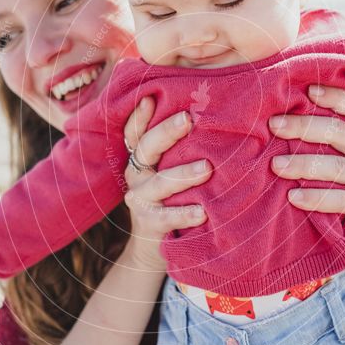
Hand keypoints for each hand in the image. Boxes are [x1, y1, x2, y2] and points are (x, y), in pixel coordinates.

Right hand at [121, 97, 211, 270]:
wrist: (157, 247)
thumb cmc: (174, 196)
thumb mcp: (172, 168)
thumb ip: (183, 145)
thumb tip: (208, 111)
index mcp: (142, 156)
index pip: (136, 130)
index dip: (140, 115)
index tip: (151, 97)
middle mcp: (137, 174)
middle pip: (147, 147)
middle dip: (167, 132)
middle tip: (188, 119)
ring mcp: (141, 199)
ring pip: (159, 183)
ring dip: (182, 174)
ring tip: (207, 168)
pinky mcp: (150, 223)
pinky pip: (166, 217)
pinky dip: (184, 214)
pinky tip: (203, 212)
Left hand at [268, 85, 344, 265]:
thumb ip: (330, 142)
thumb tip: (282, 122)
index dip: (334, 95)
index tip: (307, 90)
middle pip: (338, 131)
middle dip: (303, 126)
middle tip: (273, 125)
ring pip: (336, 166)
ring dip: (303, 164)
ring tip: (275, 165)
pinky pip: (341, 199)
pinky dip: (315, 197)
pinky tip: (293, 197)